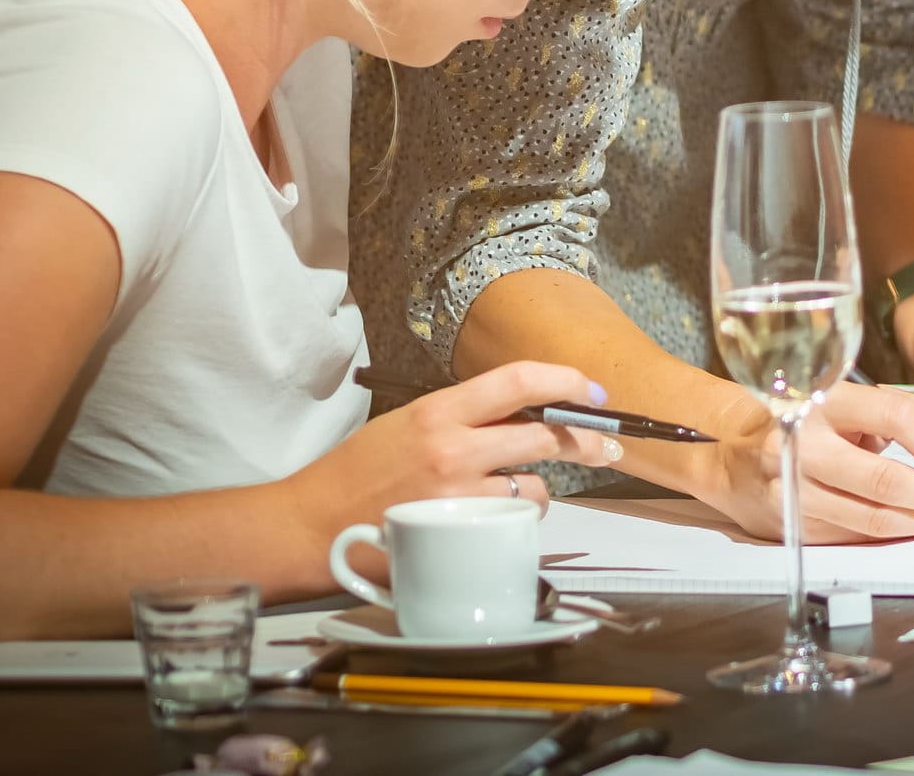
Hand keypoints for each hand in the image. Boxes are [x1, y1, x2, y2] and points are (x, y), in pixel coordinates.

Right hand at [289, 360, 621, 536]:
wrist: (308, 525)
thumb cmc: (354, 476)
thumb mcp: (405, 427)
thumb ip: (460, 420)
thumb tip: (518, 417)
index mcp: (438, 410)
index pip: (518, 380)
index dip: (565, 381)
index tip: (591, 390)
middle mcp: (453, 446)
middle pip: (544, 432)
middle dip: (584, 438)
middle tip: (605, 444)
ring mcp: (458, 493)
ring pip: (537, 484)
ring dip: (544, 488)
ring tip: (529, 493)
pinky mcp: (459, 532)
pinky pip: (515, 523)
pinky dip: (519, 522)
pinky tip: (503, 524)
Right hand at [708, 381, 913, 542]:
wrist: (732, 454)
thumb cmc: (802, 422)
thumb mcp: (847, 403)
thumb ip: (902, 410)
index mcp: (824, 399)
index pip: (893, 414)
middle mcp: (804, 441)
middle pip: (883, 478)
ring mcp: (793, 487)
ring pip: (870, 517)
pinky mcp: (792, 522)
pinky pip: (853, 535)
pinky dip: (889, 535)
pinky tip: (909, 527)